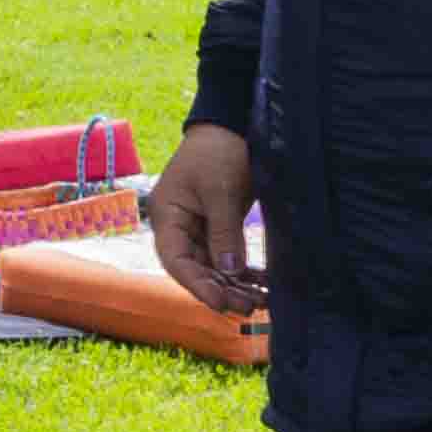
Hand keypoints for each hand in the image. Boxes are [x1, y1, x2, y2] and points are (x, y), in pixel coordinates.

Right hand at [146, 121, 263, 314]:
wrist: (231, 125)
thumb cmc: (217, 152)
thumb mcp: (221, 190)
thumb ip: (223, 232)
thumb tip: (229, 271)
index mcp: (167, 216)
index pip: (175, 260)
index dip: (196, 285)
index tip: (221, 302)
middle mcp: (180, 227)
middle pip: (196, 268)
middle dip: (221, 289)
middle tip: (249, 306)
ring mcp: (200, 228)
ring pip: (215, 267)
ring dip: (236, 284)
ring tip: (261, 300)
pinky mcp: (220, 227)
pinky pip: (230, 257)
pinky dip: (245, 271)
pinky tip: (264, 283)